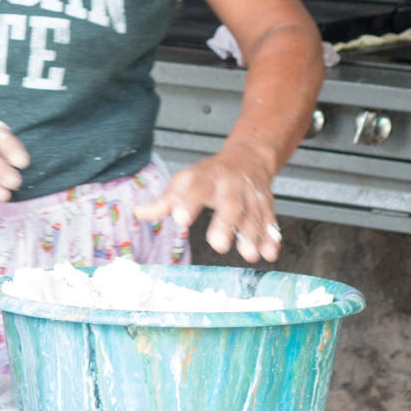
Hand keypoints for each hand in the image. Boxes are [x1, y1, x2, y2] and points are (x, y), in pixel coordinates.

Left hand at [135, 147, 281, 261]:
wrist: (249, 157)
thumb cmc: (211, 174)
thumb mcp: (186, 180)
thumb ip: (166, 200)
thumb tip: (139, 213)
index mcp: (207, 177)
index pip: (196, 187)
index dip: (188, 202)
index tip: (180, 218)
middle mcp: (231, 186)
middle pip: (229, 204)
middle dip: (225, 223)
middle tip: (218, 244)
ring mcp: (251, 196)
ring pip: (253, 215)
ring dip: (252, 235)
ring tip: (248, 254)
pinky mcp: (266, 207)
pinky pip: (270, 222)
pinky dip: (271, 238)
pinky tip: (269, 253)